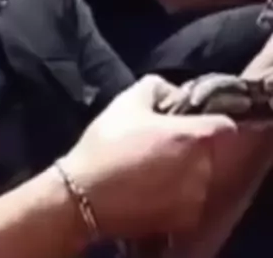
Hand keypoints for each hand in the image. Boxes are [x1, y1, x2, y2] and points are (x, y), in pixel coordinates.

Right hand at [63, 75, 236, 239]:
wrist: (84, 195)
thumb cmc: (108, 143)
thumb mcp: (128, 101)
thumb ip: (157, 87)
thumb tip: (173, 93)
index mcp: (195, 137)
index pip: (225, 125)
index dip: (208, 119)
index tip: (188, 119)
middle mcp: (203, 169)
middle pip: (210, 152)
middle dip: (190, 147)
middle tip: (160, 142)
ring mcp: (195, 199)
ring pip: (199, 178)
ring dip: (183, 172)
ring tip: (151, 168)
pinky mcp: (182, 223)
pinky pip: (188, 202)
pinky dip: (174, 196)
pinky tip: (148, 188)